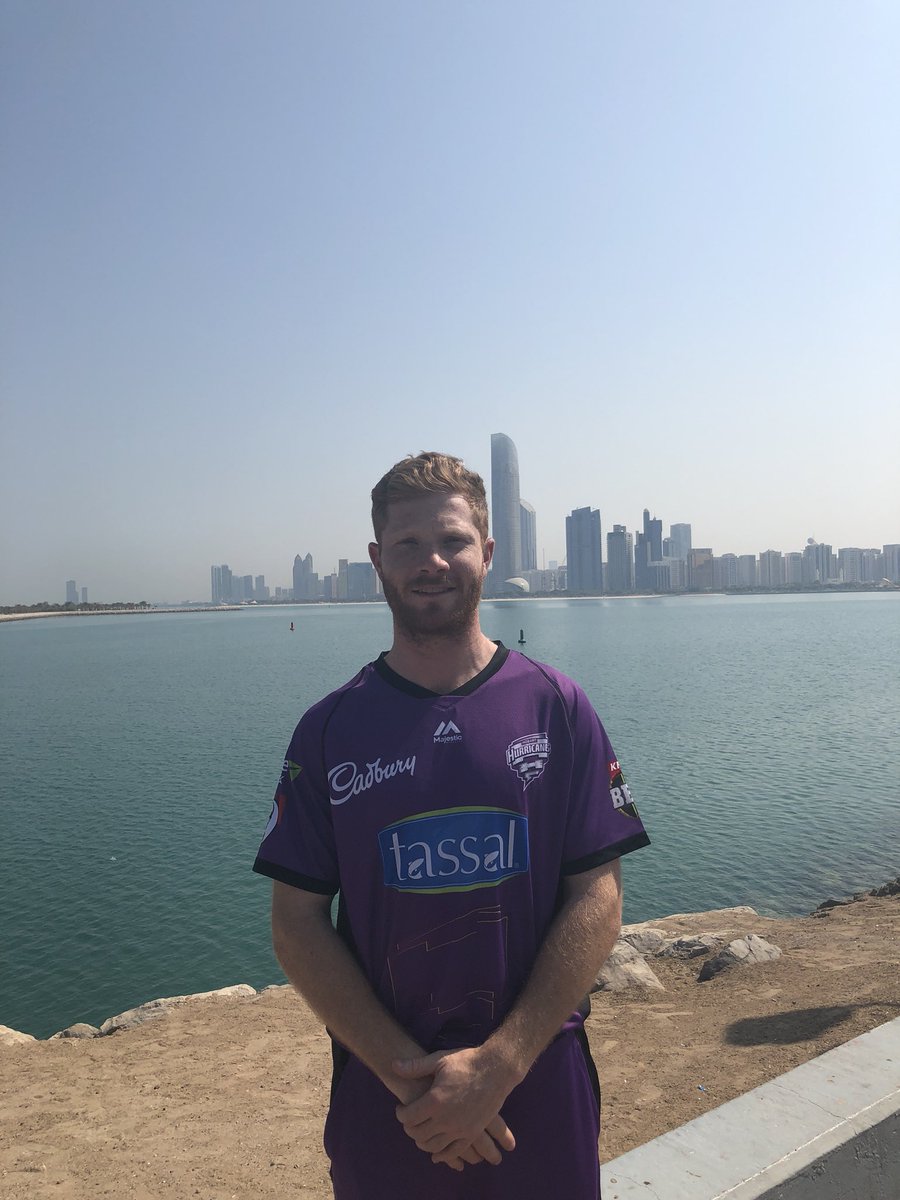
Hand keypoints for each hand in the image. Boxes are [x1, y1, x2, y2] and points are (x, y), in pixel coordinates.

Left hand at [393, 1047, 518, 1166]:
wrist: (497, 1069)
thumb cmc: (467, 1062)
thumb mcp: (440, 1060)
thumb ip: (415, 1066)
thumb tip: (393, 1065)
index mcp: (435, 1100)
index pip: (408, 1117)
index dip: (401, 1114)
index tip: (401, 1109)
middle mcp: (446, 1119)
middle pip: (418, 1134)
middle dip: (409, 1129)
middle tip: (409, 1120)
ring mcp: (460, 1129)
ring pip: (433, 1146)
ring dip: (422, 1142)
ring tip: (420, 1132)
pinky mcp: (472, 1133)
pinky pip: (453, 1152)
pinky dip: (442, 1156)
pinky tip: (436, 1154)